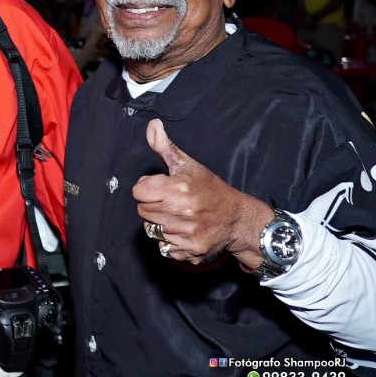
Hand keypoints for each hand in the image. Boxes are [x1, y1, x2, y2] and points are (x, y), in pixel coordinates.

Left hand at [133, 119, 273, 266]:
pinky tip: (184, 230)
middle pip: (142, 210)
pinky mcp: (189, 250)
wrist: (237, 218)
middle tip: (171, 202)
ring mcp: (186, 233)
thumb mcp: (188, 165)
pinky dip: (170, 241)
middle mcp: (182, 212)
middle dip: (153, 205)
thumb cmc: (210, 189)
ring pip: (151, 229)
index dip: (147, 188)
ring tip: (178, 216)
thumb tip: (152, 125)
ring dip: (160, 223)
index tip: (161, 187)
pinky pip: (163, 247)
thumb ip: (164, 147)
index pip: (138, 191)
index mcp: (179, 188)